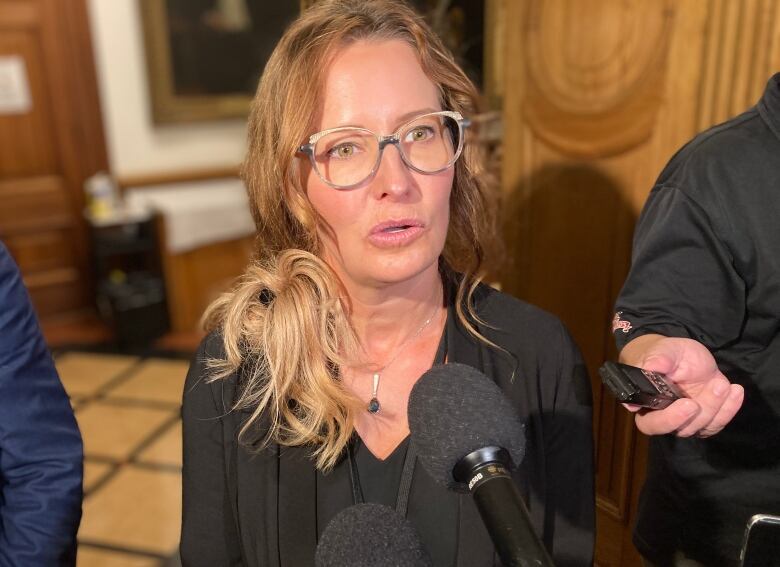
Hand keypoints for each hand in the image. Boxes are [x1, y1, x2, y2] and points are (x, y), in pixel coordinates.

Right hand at [619, 334, 743, 436]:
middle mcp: (665, 417)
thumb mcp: (665, 350)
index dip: (665, 420)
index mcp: (647, 403)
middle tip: (694, 403)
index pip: (650, 422)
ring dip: (713, 407)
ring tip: (720, 384)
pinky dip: (729, 408)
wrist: (685, 357)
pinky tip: (735, 391)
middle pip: (678, 429)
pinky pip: (718, 422)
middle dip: (688, 418)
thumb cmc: (668, 354)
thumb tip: (648, 367)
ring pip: (700, 426)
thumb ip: (658, 359)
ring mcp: (687, 421)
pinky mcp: (706, 420)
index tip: (683, 404)